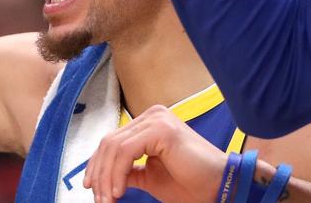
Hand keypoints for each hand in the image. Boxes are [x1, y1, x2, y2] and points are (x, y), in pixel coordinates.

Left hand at [84, 105, 227, 202]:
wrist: (219, 188)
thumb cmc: (191, 184)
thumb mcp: (149, 177)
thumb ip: (128, 172)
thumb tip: (101, 178)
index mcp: (150, 123)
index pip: (113, 140)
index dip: (98, 165)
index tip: (92, 189)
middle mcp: (153, 115)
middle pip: (109, 142)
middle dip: (99, 173)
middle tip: (99, 199)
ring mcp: (157, 119)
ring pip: (114, 147)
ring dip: (106, 177)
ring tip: (108, 200)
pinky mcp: (161, 129)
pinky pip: (125, 152)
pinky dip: (116, 174)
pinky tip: (118, 192)